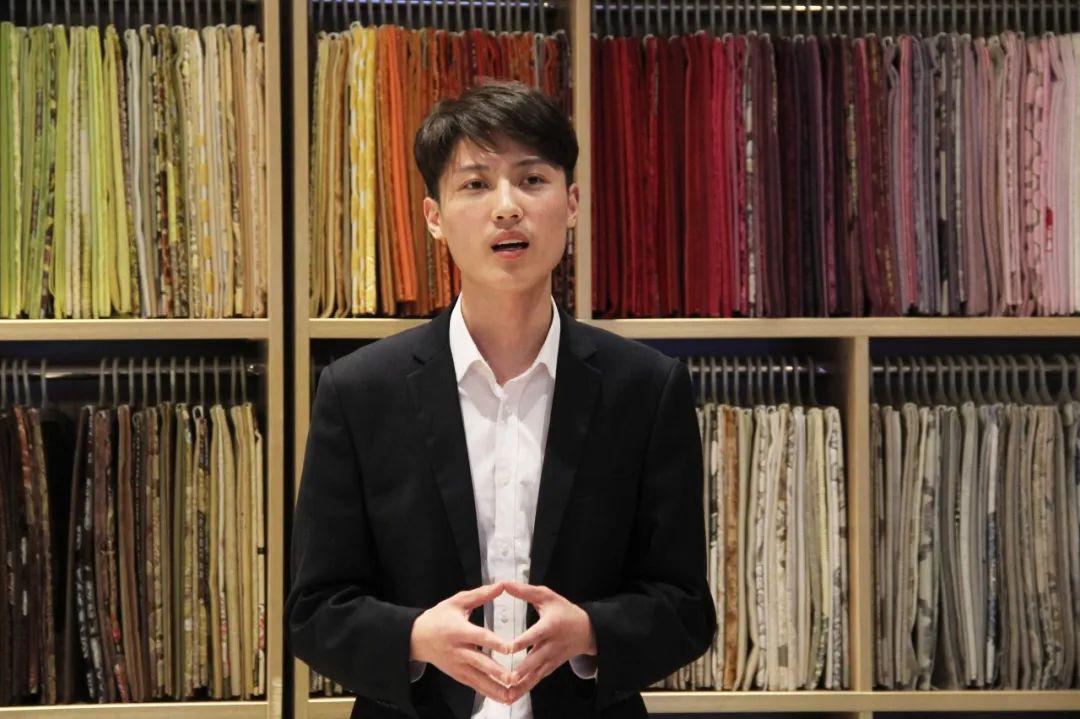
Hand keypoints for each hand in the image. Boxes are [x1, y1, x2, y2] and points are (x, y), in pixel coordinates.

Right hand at [410, 581, 514, 704]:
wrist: (416, 638)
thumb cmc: (438, 617)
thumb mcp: (457, 602)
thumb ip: (480, 595)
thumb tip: (501, 585)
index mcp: (458, 630)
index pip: (479, 637)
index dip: (494, 642)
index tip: (509, 648)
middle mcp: (458, 650)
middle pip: (479, 662)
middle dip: (497, 671)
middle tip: (514, 678)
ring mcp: (457, 665)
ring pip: (478, 679)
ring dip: (496, 688)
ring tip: (512, 695)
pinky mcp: (458, 675)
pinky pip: (475, 686)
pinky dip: (489, 693)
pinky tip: (503, 698)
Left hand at [502, 582, 596, 703]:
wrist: (587, 630)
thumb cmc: (564, 610)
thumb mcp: (547, 596)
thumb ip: (525, 591)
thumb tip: (504, 584)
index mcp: (550, 626)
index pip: (535, 635)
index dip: (522, 642)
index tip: (508, 648)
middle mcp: (551, 645)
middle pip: (535, 659)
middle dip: (521, 670)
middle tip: (506, 677)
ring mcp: (552, 658)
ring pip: (536, 674)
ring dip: (522, 684)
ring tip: (506, 693)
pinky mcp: (551, 667)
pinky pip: (537, 680)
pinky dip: (525, 688)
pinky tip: (511, 696)